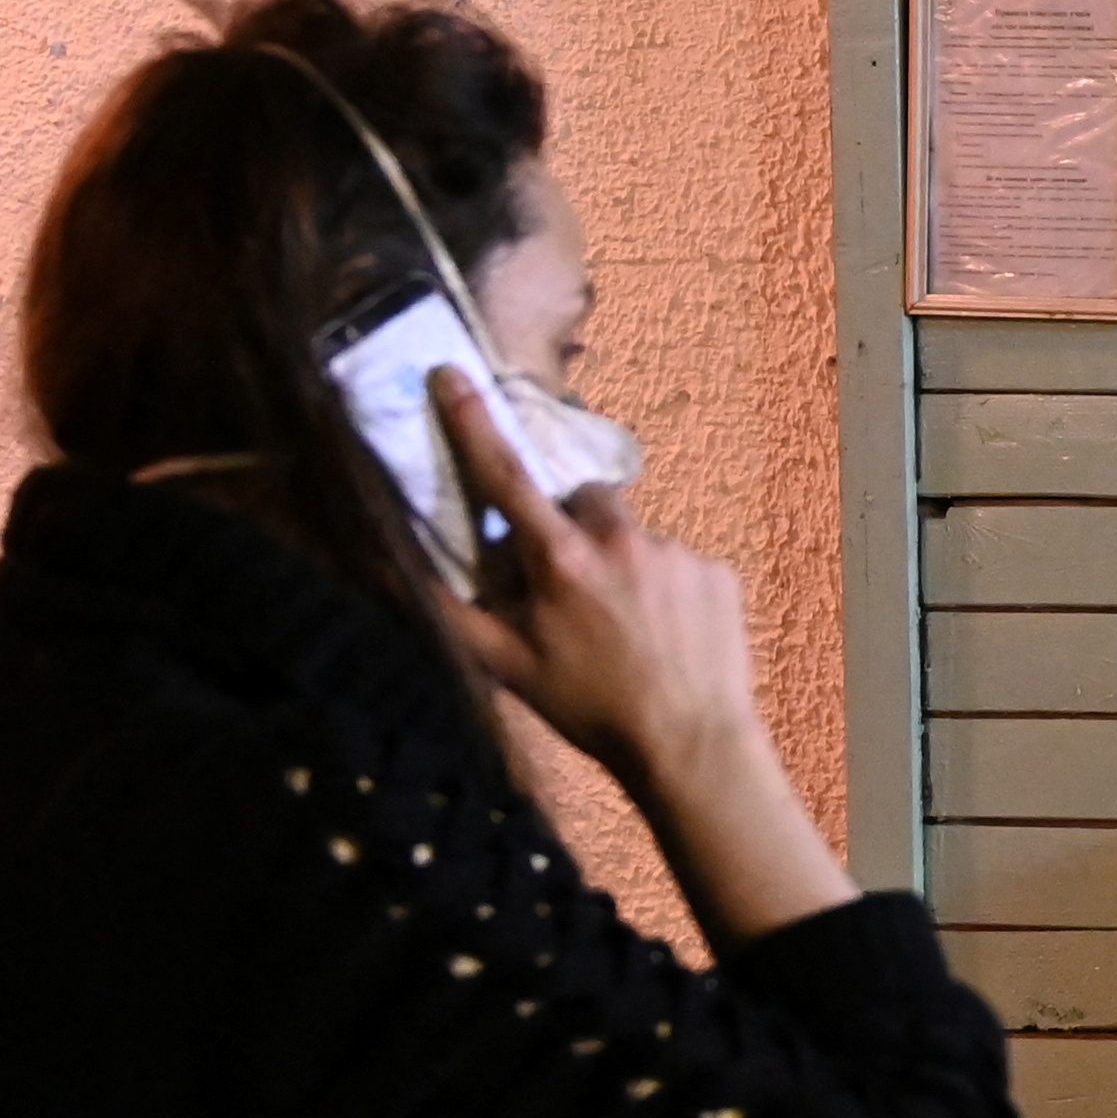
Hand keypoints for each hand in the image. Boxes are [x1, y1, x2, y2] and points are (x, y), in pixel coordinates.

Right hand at [429, 372, 853, 948]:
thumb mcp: (506, 667)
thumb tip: (401, 571)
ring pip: (629, 534)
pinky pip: (674, 560)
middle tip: (564, 584)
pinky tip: (661, 633)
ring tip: (620, 624)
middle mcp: (619, 540)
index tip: (452, 375)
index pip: (503, 477)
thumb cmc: (590, 709)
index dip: (472, 423)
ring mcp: (673, 551)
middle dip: (566, 527)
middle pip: (579, 500)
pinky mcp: (715, 569)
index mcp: (560, 560)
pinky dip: (661, 585)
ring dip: (616, 561)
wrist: (690, 742)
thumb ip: (452, 613)